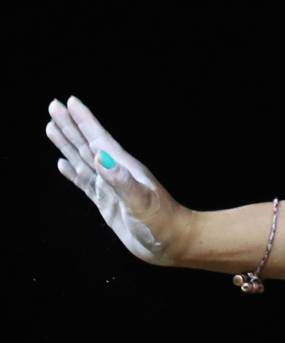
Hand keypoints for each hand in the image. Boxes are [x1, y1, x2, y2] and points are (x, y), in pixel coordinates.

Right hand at [45, 96, 194, 266]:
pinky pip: (84, 182)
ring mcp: (110, 187)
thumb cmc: (163, 222)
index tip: (68, 101)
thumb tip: (100, 157)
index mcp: (124, 168)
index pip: (99, 139)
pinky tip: (62, 164)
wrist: (174, 241)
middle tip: (53, 105)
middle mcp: (116, 173)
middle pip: (87, 143)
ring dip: (67, 143)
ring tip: (52, 127)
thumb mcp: (143, 202)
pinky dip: (71, 172)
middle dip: (70, 125)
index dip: (84, 120)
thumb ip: (122, 181)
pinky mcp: (107, 202)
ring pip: (82, 159)